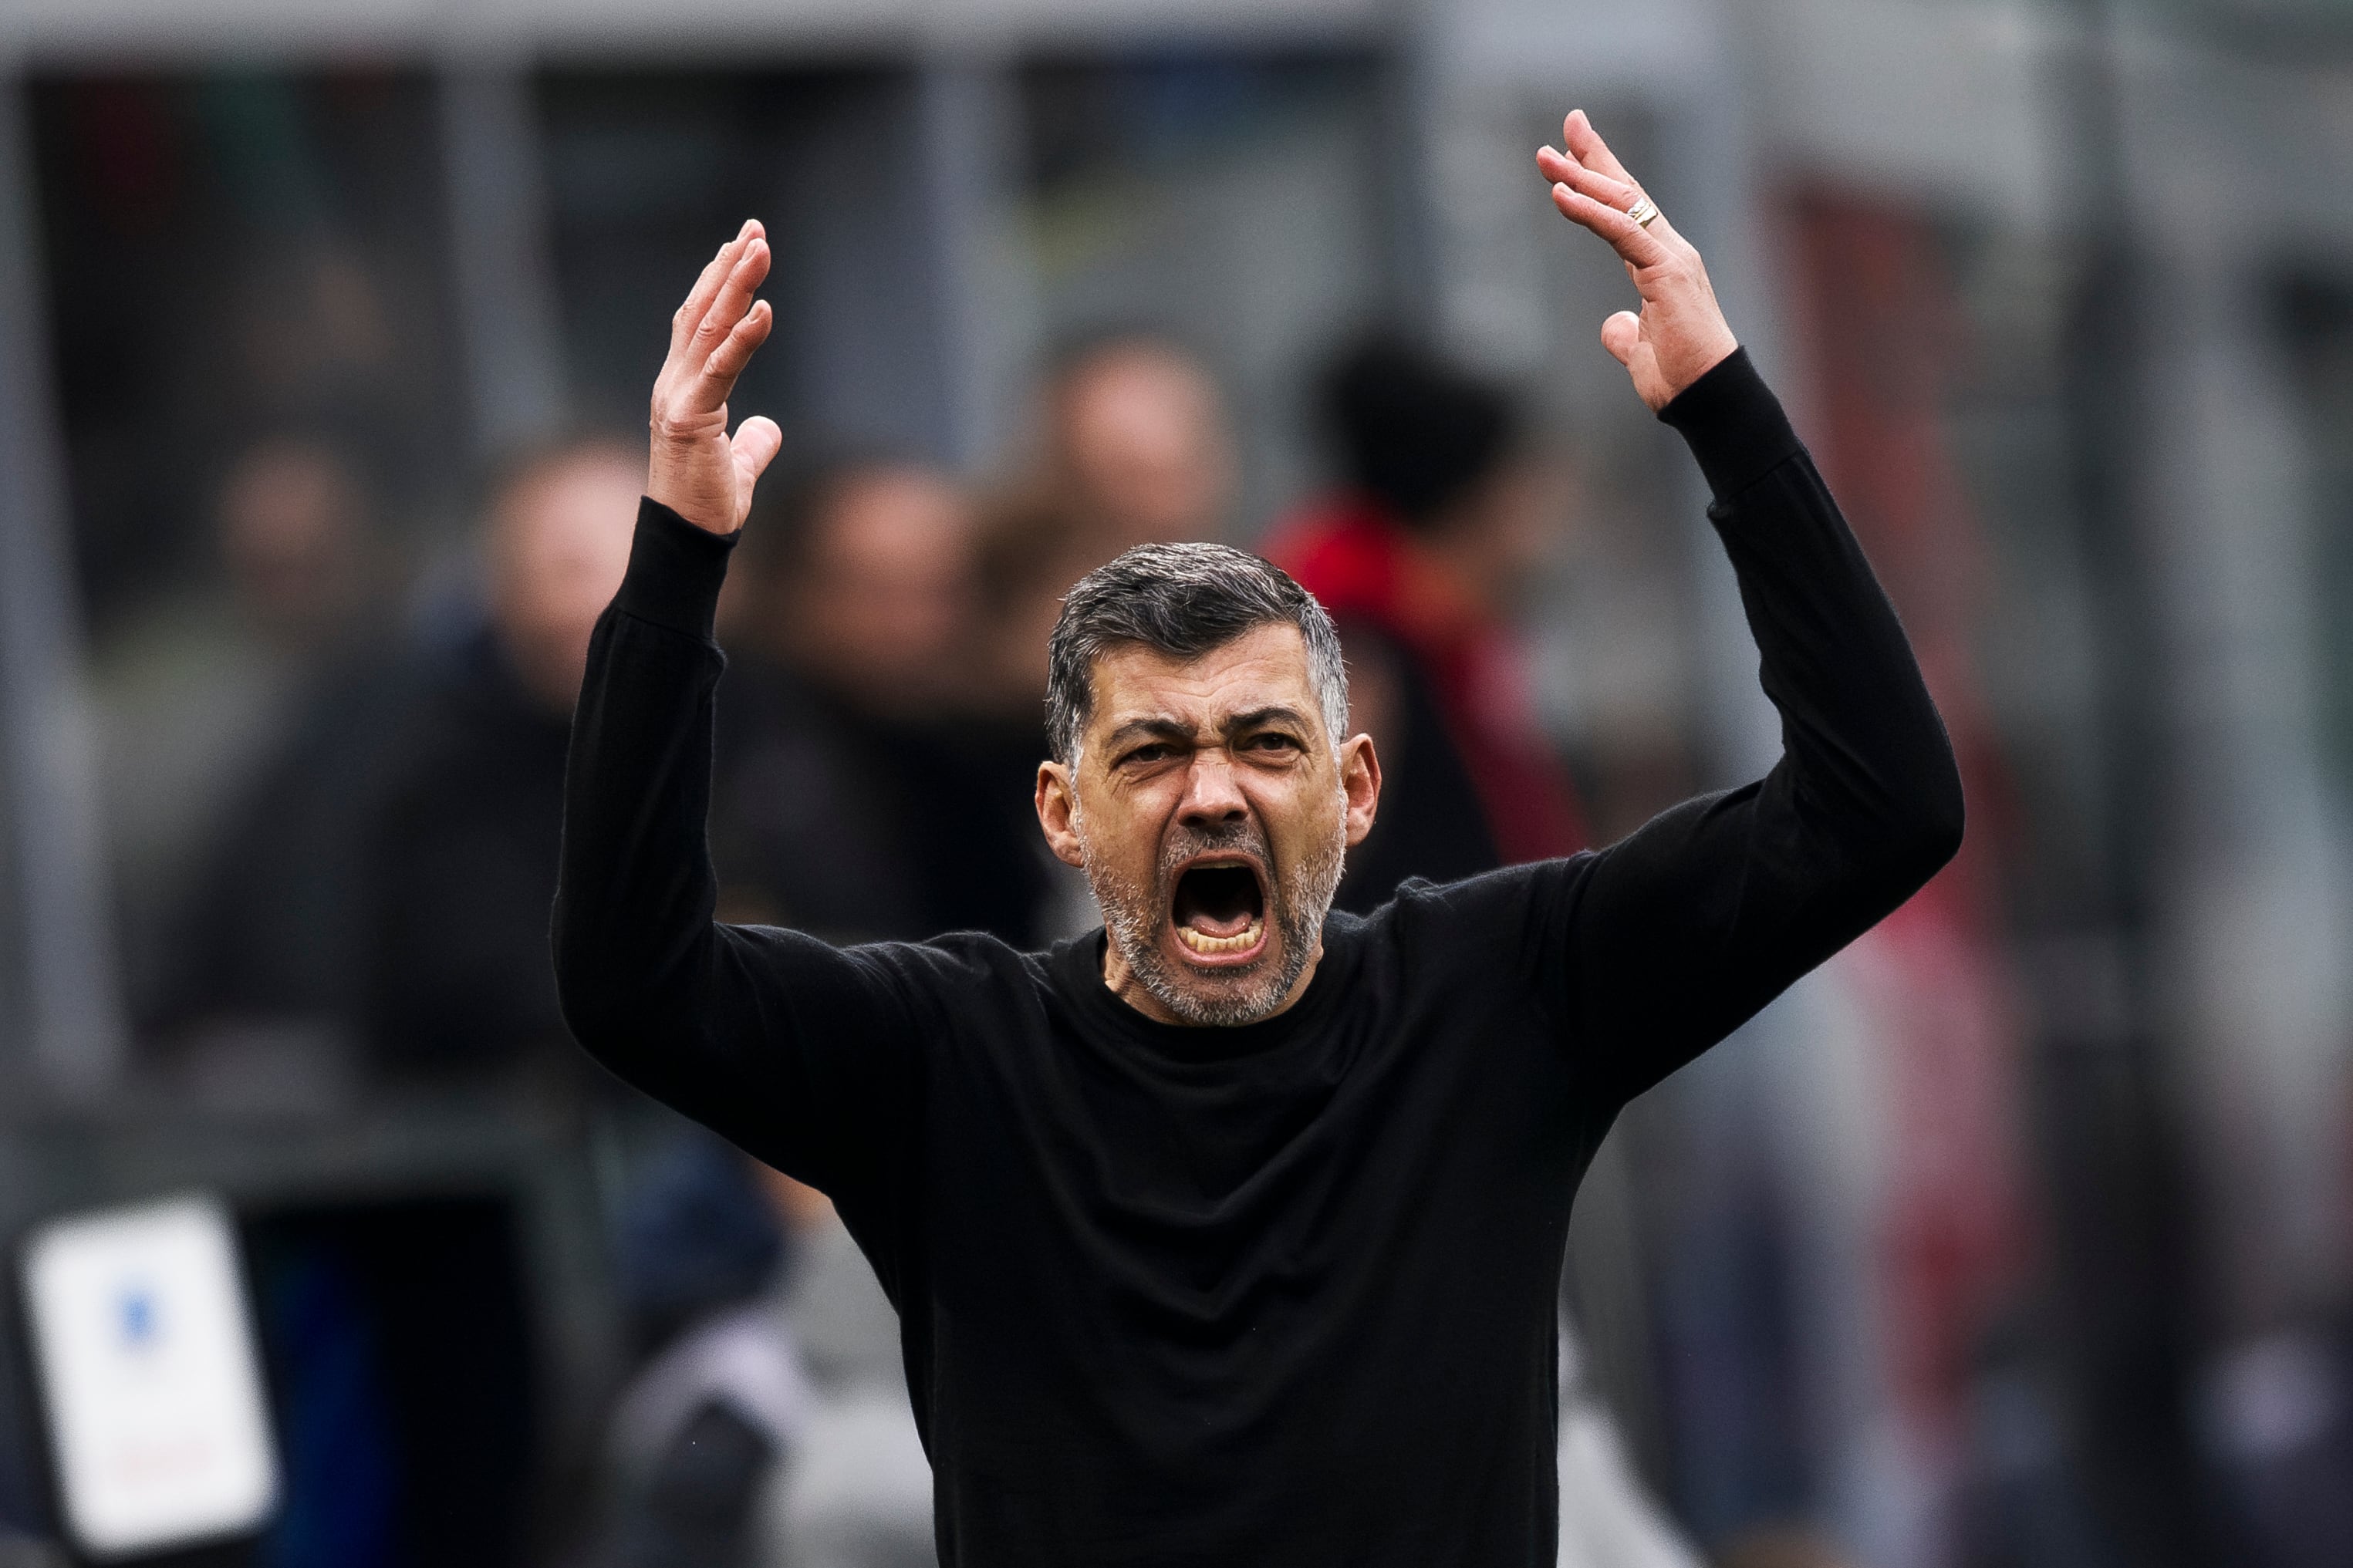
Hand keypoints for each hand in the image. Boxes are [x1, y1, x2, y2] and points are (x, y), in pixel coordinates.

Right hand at [648, 220, 783, 534]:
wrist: (685, 542)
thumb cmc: (705, 506)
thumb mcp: (736, 467)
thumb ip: (751, 444)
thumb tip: (768, 429)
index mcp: (683, 389)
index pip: (699, 323)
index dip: (720, 283)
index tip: (741, 246)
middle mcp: (674, 384)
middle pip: (703, 312)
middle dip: (730, 267)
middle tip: (755, 227)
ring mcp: (677, 397)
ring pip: (709, 328)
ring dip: (736, 284)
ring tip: (760, 246)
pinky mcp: (689, 418)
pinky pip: (721, 369)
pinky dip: (742, 337)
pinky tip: (763, 308)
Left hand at [1536, 112, 1737, 411]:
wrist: (1706, 395)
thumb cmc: (1679, 377)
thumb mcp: (1640, 351)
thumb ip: (1626, 333)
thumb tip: (1614, 325)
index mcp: (1662, 264)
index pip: (1627, 211)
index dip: (1600, 178)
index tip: (1573, 152)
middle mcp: (1670, 250)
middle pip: (1626, 192)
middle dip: (1593, 157)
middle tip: (1566, 126)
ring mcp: (1671, 256)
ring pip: (1621, 203)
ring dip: (1581, 176)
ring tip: (1546, 156)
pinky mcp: (1666, 270)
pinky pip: (1620, 231)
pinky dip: (1589, 210)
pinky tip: (1561, 194)